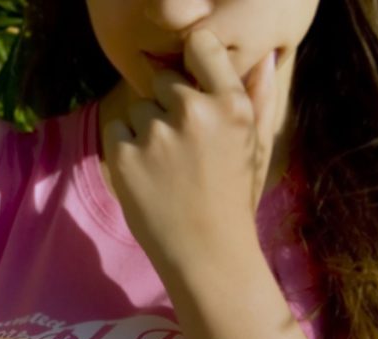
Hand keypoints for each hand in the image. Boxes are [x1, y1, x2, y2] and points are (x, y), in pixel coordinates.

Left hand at [102, 30, 277, 264]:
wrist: (207, 254)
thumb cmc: (235, 198)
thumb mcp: (256, 146)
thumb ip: (259, 96)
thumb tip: (261, 57)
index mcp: (231, 104)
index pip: (200, 45)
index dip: (192, 59)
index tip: (191, 82)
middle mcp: (193, 112)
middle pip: (162, 81)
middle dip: (168, 106)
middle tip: (184, 149)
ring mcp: (155, 134)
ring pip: (137, 108)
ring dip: (145, 129)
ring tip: (168, 168)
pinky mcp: (123, 155)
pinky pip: (115, 129)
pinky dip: (124, 148)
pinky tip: (148, 176)